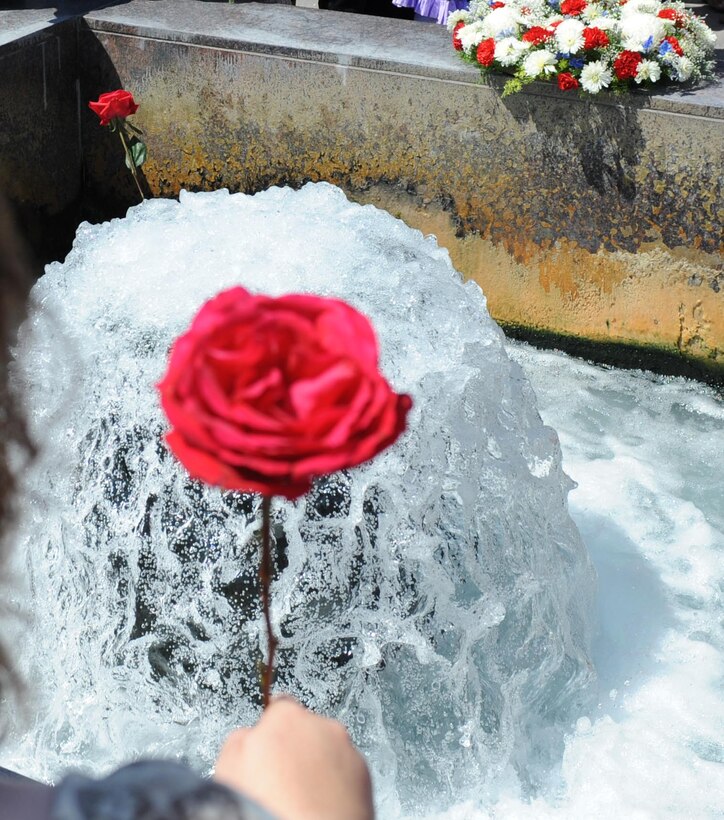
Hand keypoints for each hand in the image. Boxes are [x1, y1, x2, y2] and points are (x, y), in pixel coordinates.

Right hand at [214, 696, 373, 819]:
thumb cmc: (269, 807)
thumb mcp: (229, 769)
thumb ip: (239, 741)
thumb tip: (248, 736)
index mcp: (286, 718)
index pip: (278, 706)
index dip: (270, 730)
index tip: (265, 749)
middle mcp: (321, 726)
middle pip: (305, 729)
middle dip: (295, 749)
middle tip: (281, 782)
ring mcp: (346, 748)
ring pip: (327, 749)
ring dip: (316, 766)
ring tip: (300, 798)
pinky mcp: (364, 773)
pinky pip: (345, 770)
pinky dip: (336, 783)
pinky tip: (320, 805)